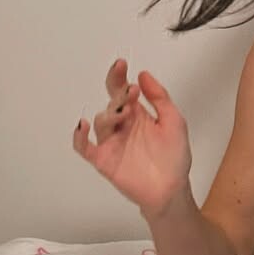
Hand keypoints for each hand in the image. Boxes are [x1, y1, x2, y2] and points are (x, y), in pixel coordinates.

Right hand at [73, 60, 192, 214]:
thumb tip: (144, 75)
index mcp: (138, 114)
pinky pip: (84, 147)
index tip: (122, 64)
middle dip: (118, 94)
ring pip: (102, 121)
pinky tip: (82, 126)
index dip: (119, 76)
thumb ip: (160, 98)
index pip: (123, 90)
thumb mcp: (174, 122)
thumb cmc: (174, 159)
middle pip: (112, 102)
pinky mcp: (104, 160)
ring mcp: (112, 142)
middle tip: (129, 91)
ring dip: (111, 114)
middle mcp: (123, 125)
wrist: (172, 190)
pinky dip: (79, 136)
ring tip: (123, 113)